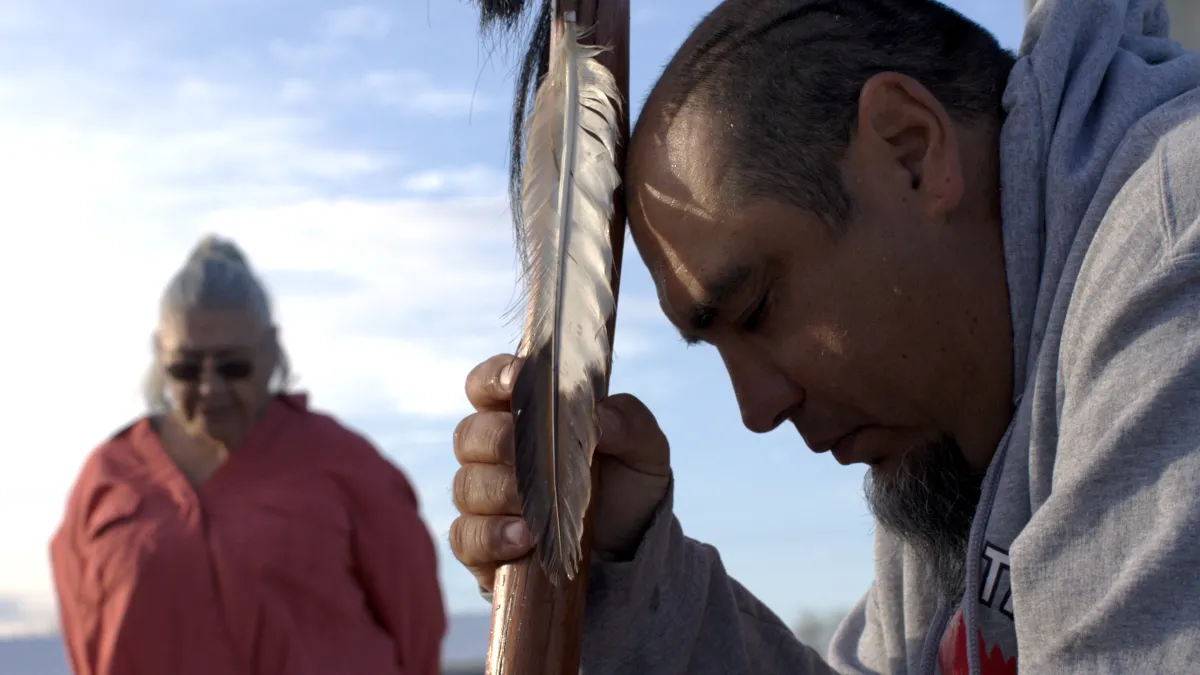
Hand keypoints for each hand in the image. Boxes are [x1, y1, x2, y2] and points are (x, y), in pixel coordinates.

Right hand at [450, 353, 670, 592]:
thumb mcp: (643, 449)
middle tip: (535, 458)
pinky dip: (491, 536)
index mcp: (525, 416)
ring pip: (466, 485)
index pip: (486, 385)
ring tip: (536, 511)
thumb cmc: (626, 484)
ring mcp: (483, 499)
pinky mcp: (480, 544)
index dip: (493, 378)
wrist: (629, 547)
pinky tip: (523, 539)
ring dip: (500, 494)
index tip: (514, 380)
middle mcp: (493, 453)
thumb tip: (601, 417)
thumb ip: (629, 422)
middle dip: (499, 441)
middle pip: (469, 434)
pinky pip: (466, 537)